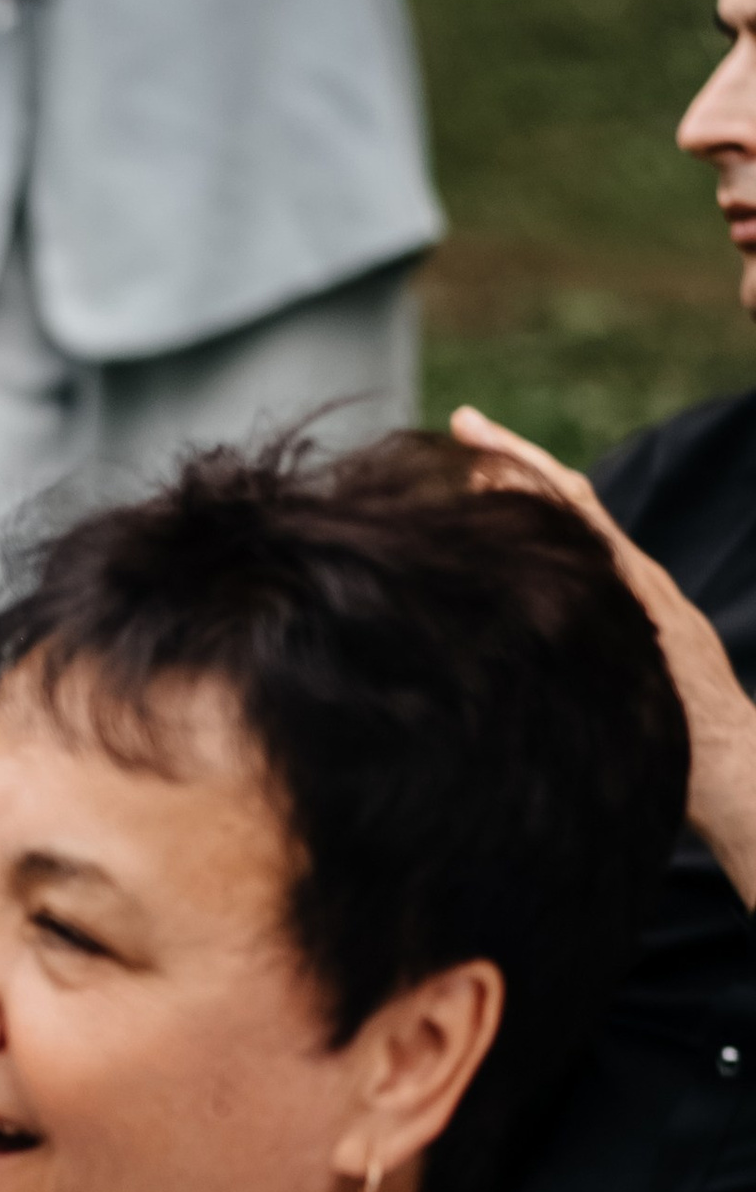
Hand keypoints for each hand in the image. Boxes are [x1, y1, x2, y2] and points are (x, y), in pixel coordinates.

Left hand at [454, 403, 755, 906]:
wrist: (729, 767)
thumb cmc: (673, 737)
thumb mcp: (618, 679)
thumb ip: (585, 647)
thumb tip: (523, 644)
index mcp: (624, 591)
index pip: (568, 518)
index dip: (522, 480)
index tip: (473, 450)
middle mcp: (633, 581)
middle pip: (568, 503)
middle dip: (514, 460)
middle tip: (463, 424)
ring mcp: (642, 594)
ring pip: (579, 520)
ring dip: (526, 480)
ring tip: (475, 448)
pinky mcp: (647, 615)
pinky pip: (599, 556)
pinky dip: (560, 521)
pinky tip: (515, 498)